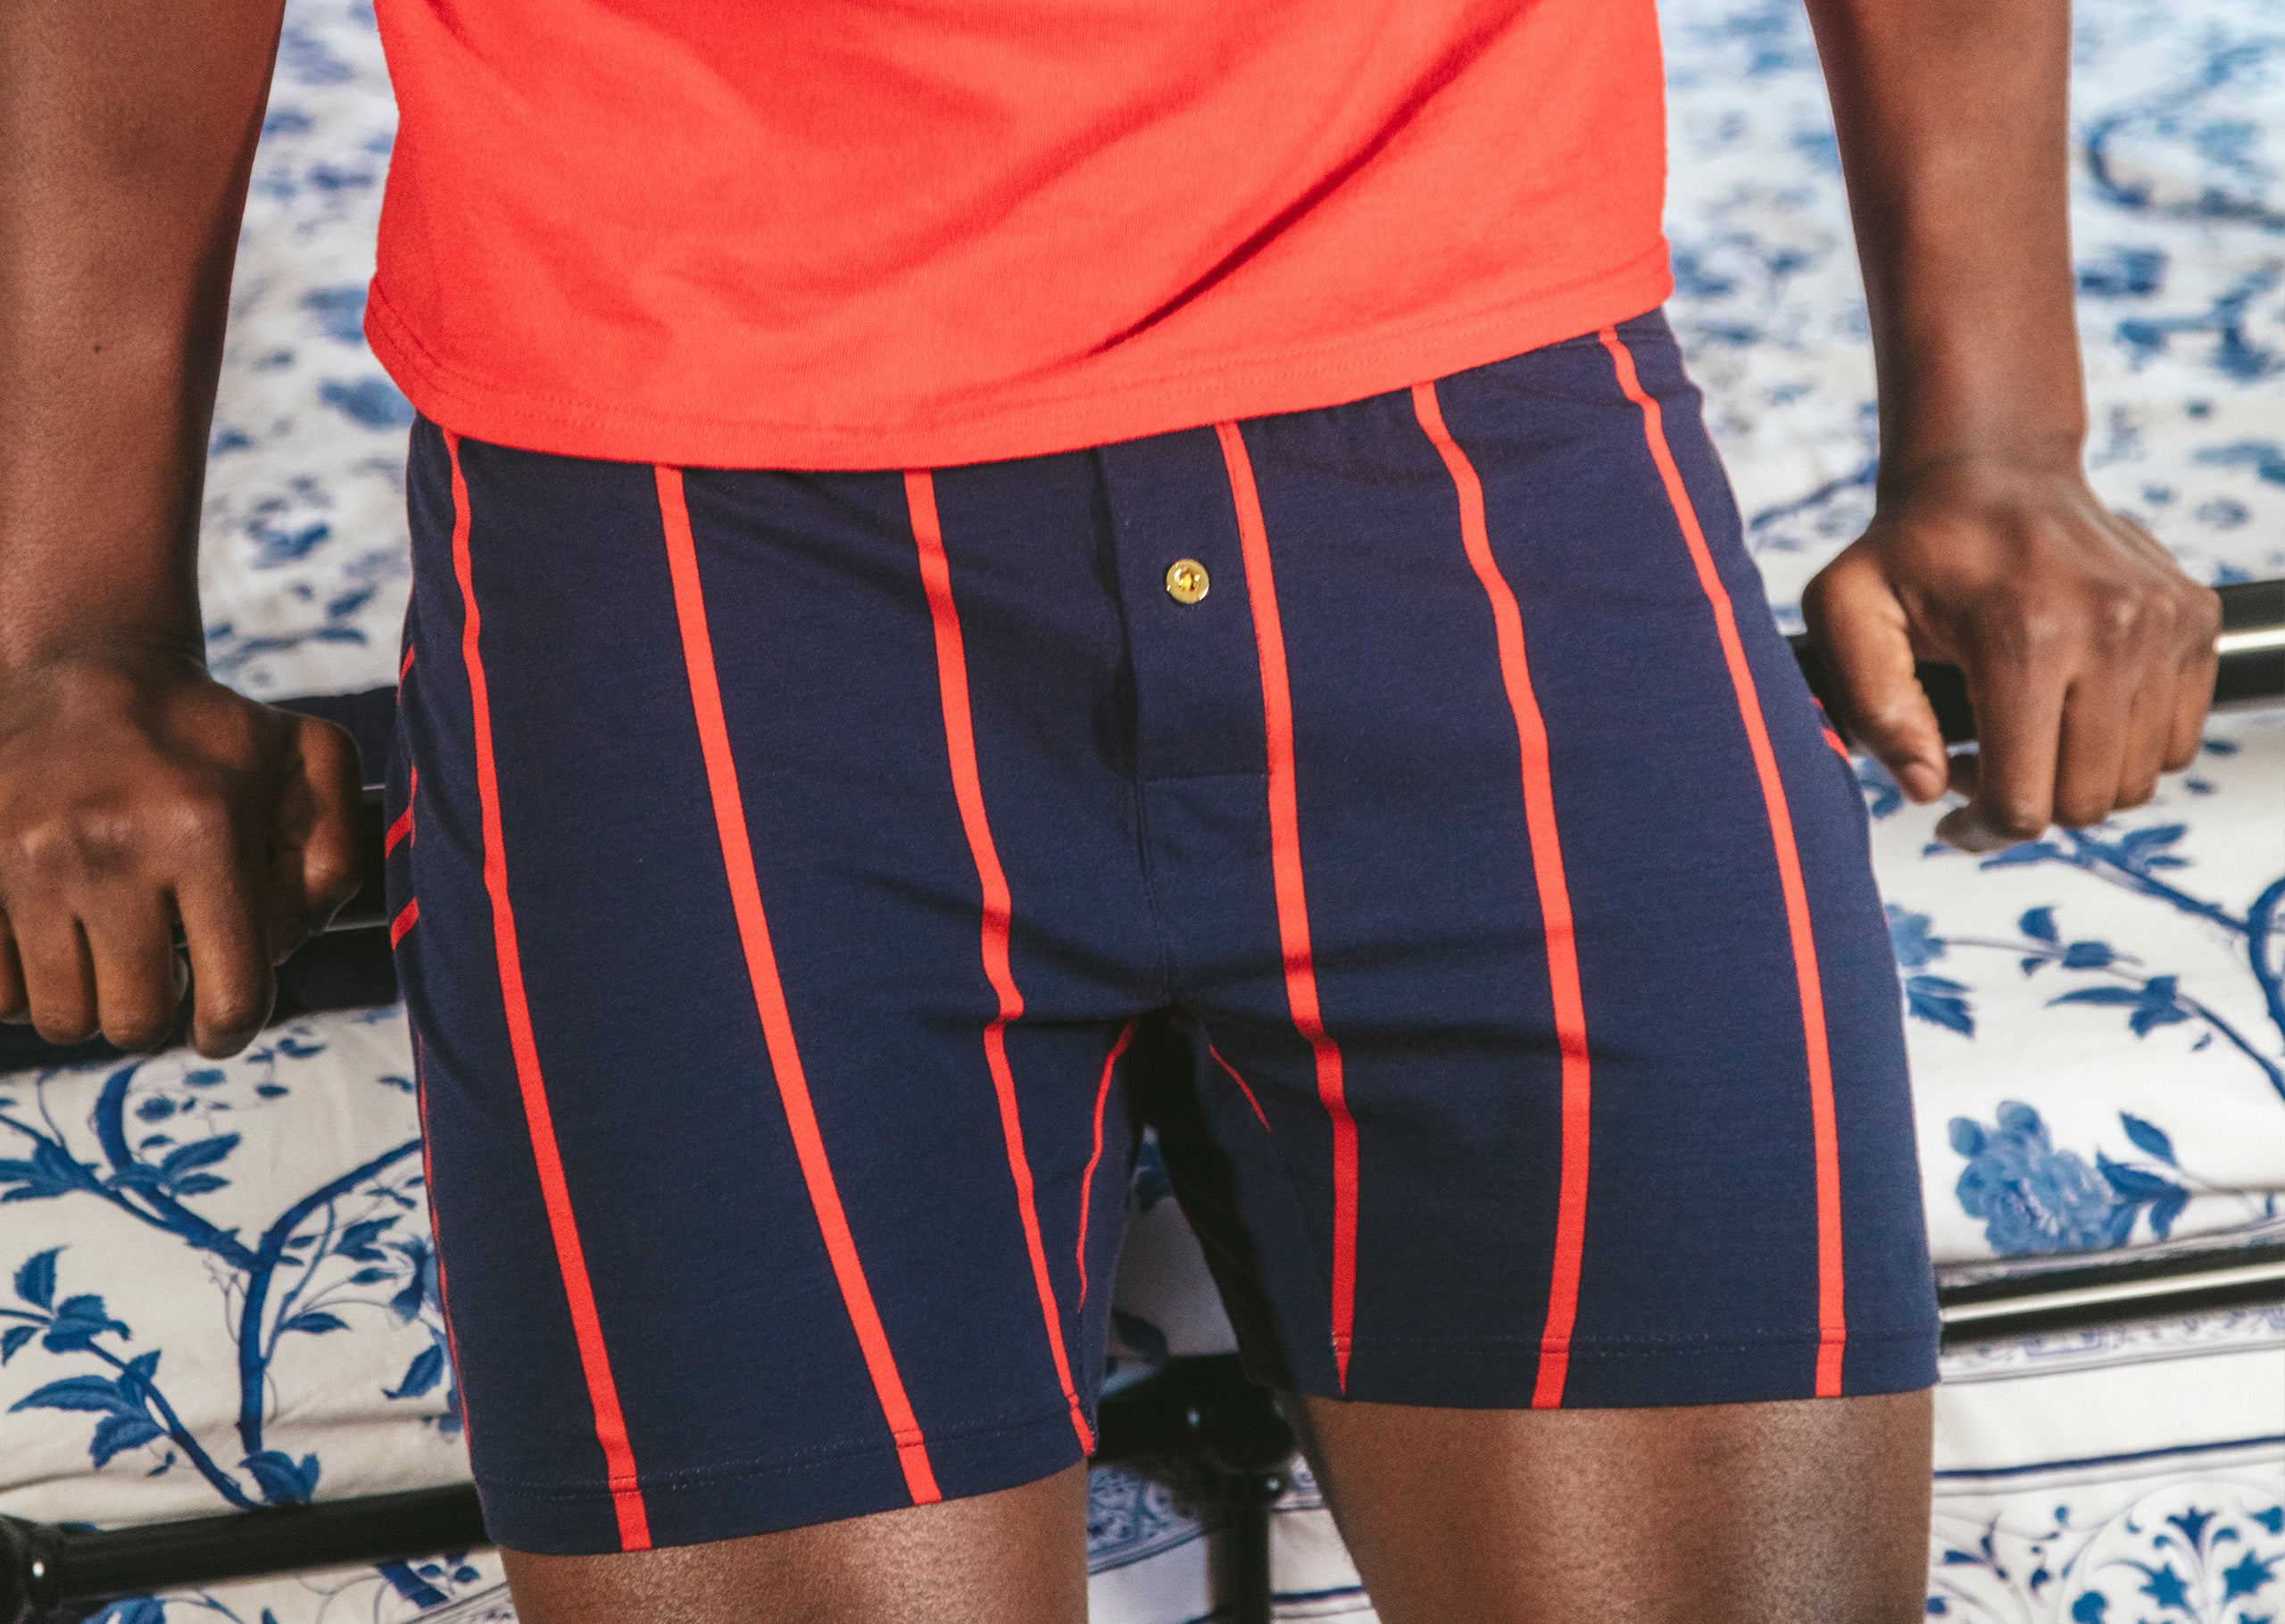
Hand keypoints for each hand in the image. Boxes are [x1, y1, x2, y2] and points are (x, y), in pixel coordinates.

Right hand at [0, 647, 360, 1054]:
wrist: (85, 668)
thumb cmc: (214, 735)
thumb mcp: (310, 764)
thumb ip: (333, 861)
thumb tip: (283, 951)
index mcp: (204, 831)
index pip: (229, 998)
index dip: (231, 1031)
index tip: (220, 1025)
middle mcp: (111, 849)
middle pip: (136, 1021)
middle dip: (160, 1012)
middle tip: (166, 967)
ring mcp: (29, 860)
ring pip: (61, 1018)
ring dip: (92, 1002)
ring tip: (114, 950)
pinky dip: (25, 985)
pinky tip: (58, 939)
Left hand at [1801, 456, 2220, 850]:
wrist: (1993, 469)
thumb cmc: (1907, 551)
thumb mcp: (1844, 610)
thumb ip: (1871, 706)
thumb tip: (1926, 788)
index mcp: (2022, 635)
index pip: (2023, 801)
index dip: (1979, 828)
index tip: (1947, 809)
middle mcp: (2110, 629)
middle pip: (2085, 802)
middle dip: (2026, 806)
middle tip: (1978, 766)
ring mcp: (2164, 622)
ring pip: (2136, 780)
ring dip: (2074, 781)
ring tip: (2020, 740)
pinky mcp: (2195, 618)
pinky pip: (2175, 741)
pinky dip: (2123, 750)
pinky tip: (2068, 716)